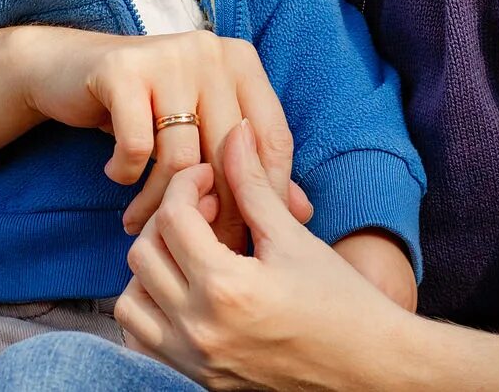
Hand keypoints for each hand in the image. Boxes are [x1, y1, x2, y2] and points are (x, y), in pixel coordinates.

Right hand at [12, 27, 302, 242]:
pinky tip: (119, 177)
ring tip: (142, 224)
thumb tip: (301, 213)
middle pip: (230, 154)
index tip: (246, 240)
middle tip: (197, 249)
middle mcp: (211, 52)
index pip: (272, 139)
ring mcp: (169, 57)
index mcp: (242, 62)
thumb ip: (249, 167)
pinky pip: (137, 146)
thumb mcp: (201, 128)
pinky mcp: (123, 71)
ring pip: (182, 157)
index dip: (266, 196)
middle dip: (215, 211)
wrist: (65, 68)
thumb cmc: (146, 106)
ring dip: (161, 202)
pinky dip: (127, 174)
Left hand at [116, 120, 412, 389]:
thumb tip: (235, 132)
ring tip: (190, 250)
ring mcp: (194, 359)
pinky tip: (181, 289)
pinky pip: (140, 341)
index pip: (173, 217)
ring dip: (152, 265)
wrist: (368, 368)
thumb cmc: (341, 302)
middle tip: (204, 208)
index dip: (187, 184)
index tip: (210, 177)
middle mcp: (200, 328)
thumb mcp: (293, 237)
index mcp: (227, 287)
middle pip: (144, 253)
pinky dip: (148, 310)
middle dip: (168, 218)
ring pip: (131, 299)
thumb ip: (254, 183)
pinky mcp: (197, 377)